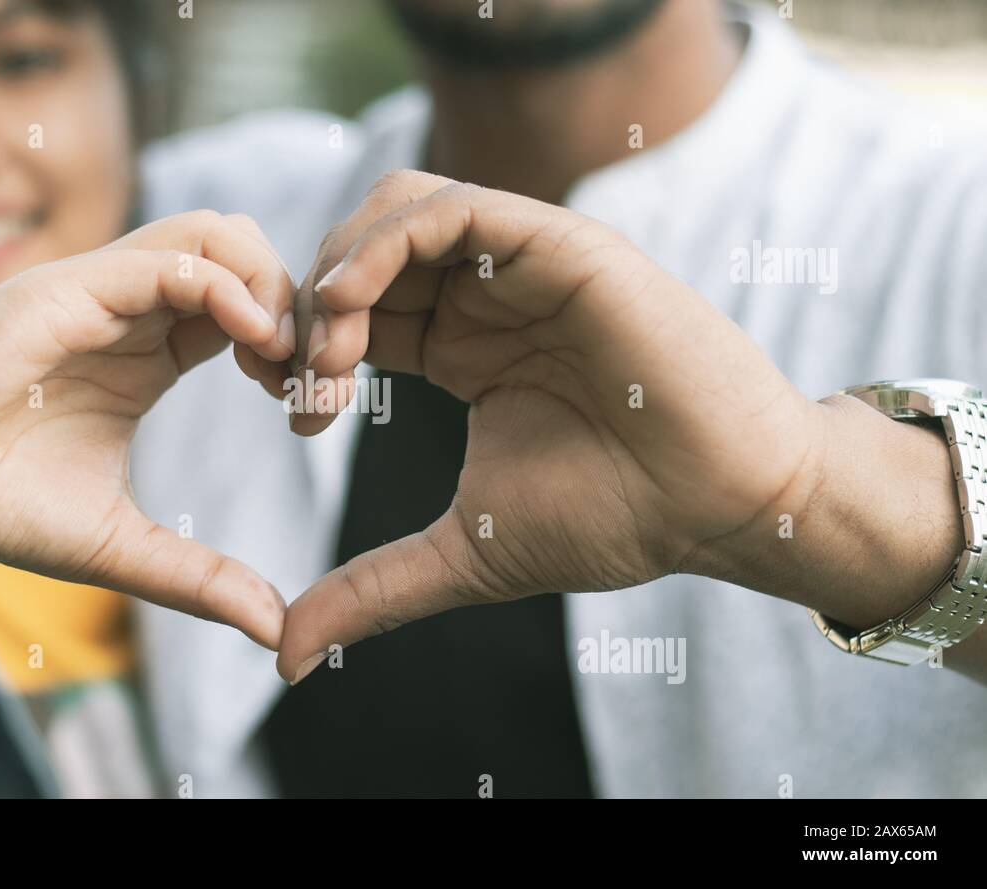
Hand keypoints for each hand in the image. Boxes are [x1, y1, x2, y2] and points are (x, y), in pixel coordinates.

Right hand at [0, 211, 296, 648]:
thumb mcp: (123, 548)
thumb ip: (201, 579)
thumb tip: (276, 627)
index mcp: (150, 354)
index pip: (249, 311)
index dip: (296, 347)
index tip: (311, 407)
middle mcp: (132, 313)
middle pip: (245, 257)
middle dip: (298, 307)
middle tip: (311, 378)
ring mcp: (101, 294)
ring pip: (214, 236)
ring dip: (269, 286)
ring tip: (282, 358)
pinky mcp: (67, 289)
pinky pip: (166, 259)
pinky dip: (224, 287)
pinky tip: (249, 342)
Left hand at [276, 171, 823, 680]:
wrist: (723, 506)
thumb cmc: (615, 518)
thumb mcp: (466, 551)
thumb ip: (373, 589)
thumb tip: (288, 654)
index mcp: (458, 344)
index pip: (352, 312)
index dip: (303, 349)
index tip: (291, 413)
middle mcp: (484, 294)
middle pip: (358, 253)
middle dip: (308, 311)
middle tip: (297, 388)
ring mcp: (522, 264)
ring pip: (394, 212)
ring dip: (339, 270)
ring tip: (327, 352)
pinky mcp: (560, 245)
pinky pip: (451, 207)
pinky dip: (384, 241)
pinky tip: (351, 300)